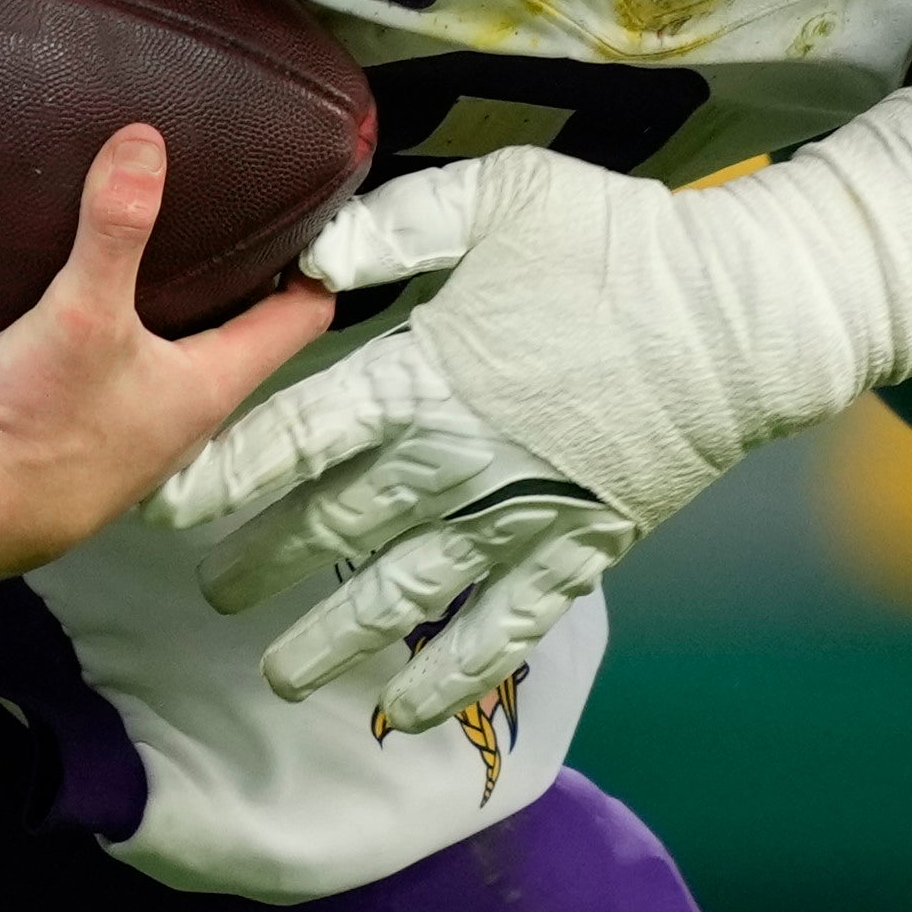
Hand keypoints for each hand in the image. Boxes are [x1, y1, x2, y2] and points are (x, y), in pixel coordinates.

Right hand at [0, 126, 334, 589]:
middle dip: (242, 274)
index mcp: (213, 384)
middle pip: (241, 333)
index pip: (302, 317)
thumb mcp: (82, 313)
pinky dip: (125, 332)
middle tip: (233, 207)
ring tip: (164, 241)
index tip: (314, 212)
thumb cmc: (39, 430)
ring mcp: (138, 429)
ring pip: (180, 353)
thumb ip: (114, 228)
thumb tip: (145, 142)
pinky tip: (90, 300)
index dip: (317, 263)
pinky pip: (126, 371)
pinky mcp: (87, 433)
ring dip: (179, 306)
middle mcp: (188, 412)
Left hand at [153, 98, 911, 733]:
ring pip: (400, 594)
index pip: (292, 434)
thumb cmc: (622, 243)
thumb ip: (395, 227)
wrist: (744, 319)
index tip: (167, 505)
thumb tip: (306, 258)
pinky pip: (498, 631)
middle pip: (330, 527)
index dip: (222, 476)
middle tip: (209, 594)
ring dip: (331, 639)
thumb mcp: (502, 198)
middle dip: (260, 565)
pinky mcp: (577, 548)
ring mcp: (516, 515)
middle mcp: (454, 458)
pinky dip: (448, 678)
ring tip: (280, 674)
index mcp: (424, 371)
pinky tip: (401, 713)